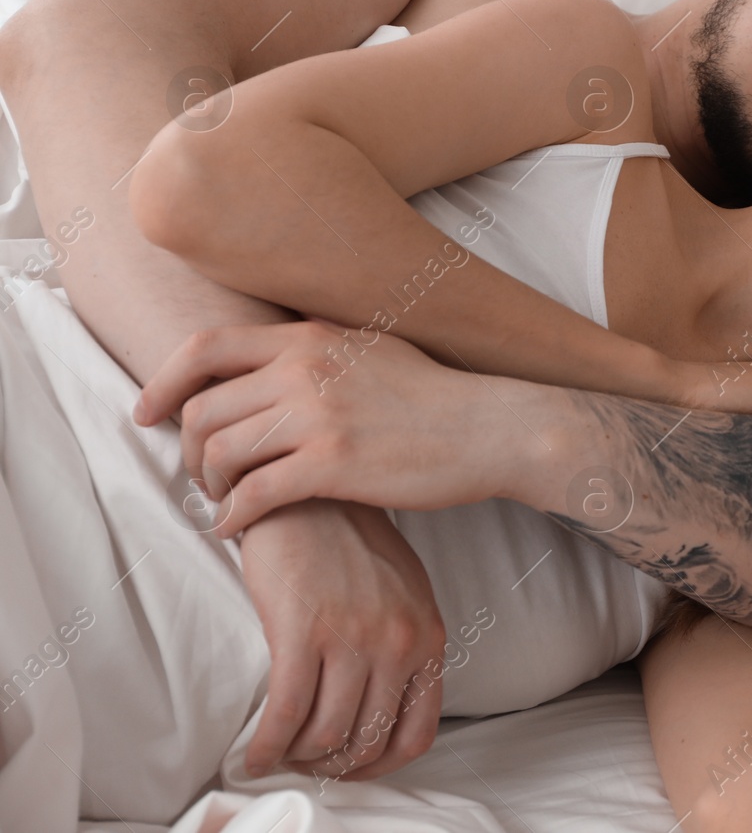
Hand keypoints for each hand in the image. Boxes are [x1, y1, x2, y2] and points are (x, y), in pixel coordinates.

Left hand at [132, 320, 515, 535]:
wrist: (490, 427)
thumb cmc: (436, 396)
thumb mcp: (370, 349)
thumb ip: (316, 351)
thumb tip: (270, 361)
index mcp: (309, 337)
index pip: (206, 348)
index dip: (163, 383)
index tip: (146, 412)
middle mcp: (304, 369)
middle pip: (203, 409)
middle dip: (189, 450)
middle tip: (201, 475)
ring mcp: (317, 417)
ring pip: (221, 453)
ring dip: (210, 486)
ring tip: (224, 502)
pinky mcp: (333, 465)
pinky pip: (254, 494)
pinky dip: (232, 517)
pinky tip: (236, 528)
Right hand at [239, 500, 444, 781]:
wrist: (309, 494)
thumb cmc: (350, 542)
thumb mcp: (401, 592)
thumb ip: (404, 643)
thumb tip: (385, 703)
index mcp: (427, 636)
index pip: (417, 732)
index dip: (380, 764)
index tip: (351, 767)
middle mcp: (399, 643)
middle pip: (367, 741)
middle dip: (332, 764)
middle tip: (303, 761)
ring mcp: (354, 638)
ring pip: (326, 735)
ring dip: (297, 756)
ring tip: (277, 751)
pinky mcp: (303, 632)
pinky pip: (286, 715)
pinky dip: (267, 746)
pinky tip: (252, 752)